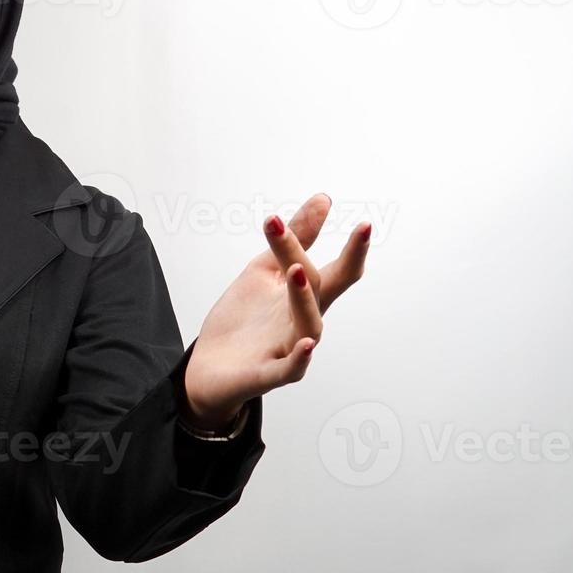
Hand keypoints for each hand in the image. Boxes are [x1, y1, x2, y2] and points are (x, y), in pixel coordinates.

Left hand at [182, 193, 369, 429]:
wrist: (210, 366)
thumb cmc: (243, 320)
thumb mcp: (264, 272)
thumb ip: (293, 240)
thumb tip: (324, 199)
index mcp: (305, 296)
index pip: (333, 267)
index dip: (343, 242)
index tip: (342, 210)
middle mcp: (303, 320)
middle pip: (327, 288)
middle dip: (350, 261)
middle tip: (363, 230)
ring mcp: (288, 347)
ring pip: (308, 324)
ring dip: (303, 297)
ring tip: (296, 270)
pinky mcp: (269, 373)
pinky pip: (291, 369)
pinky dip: (300, 359)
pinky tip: (306, 346)